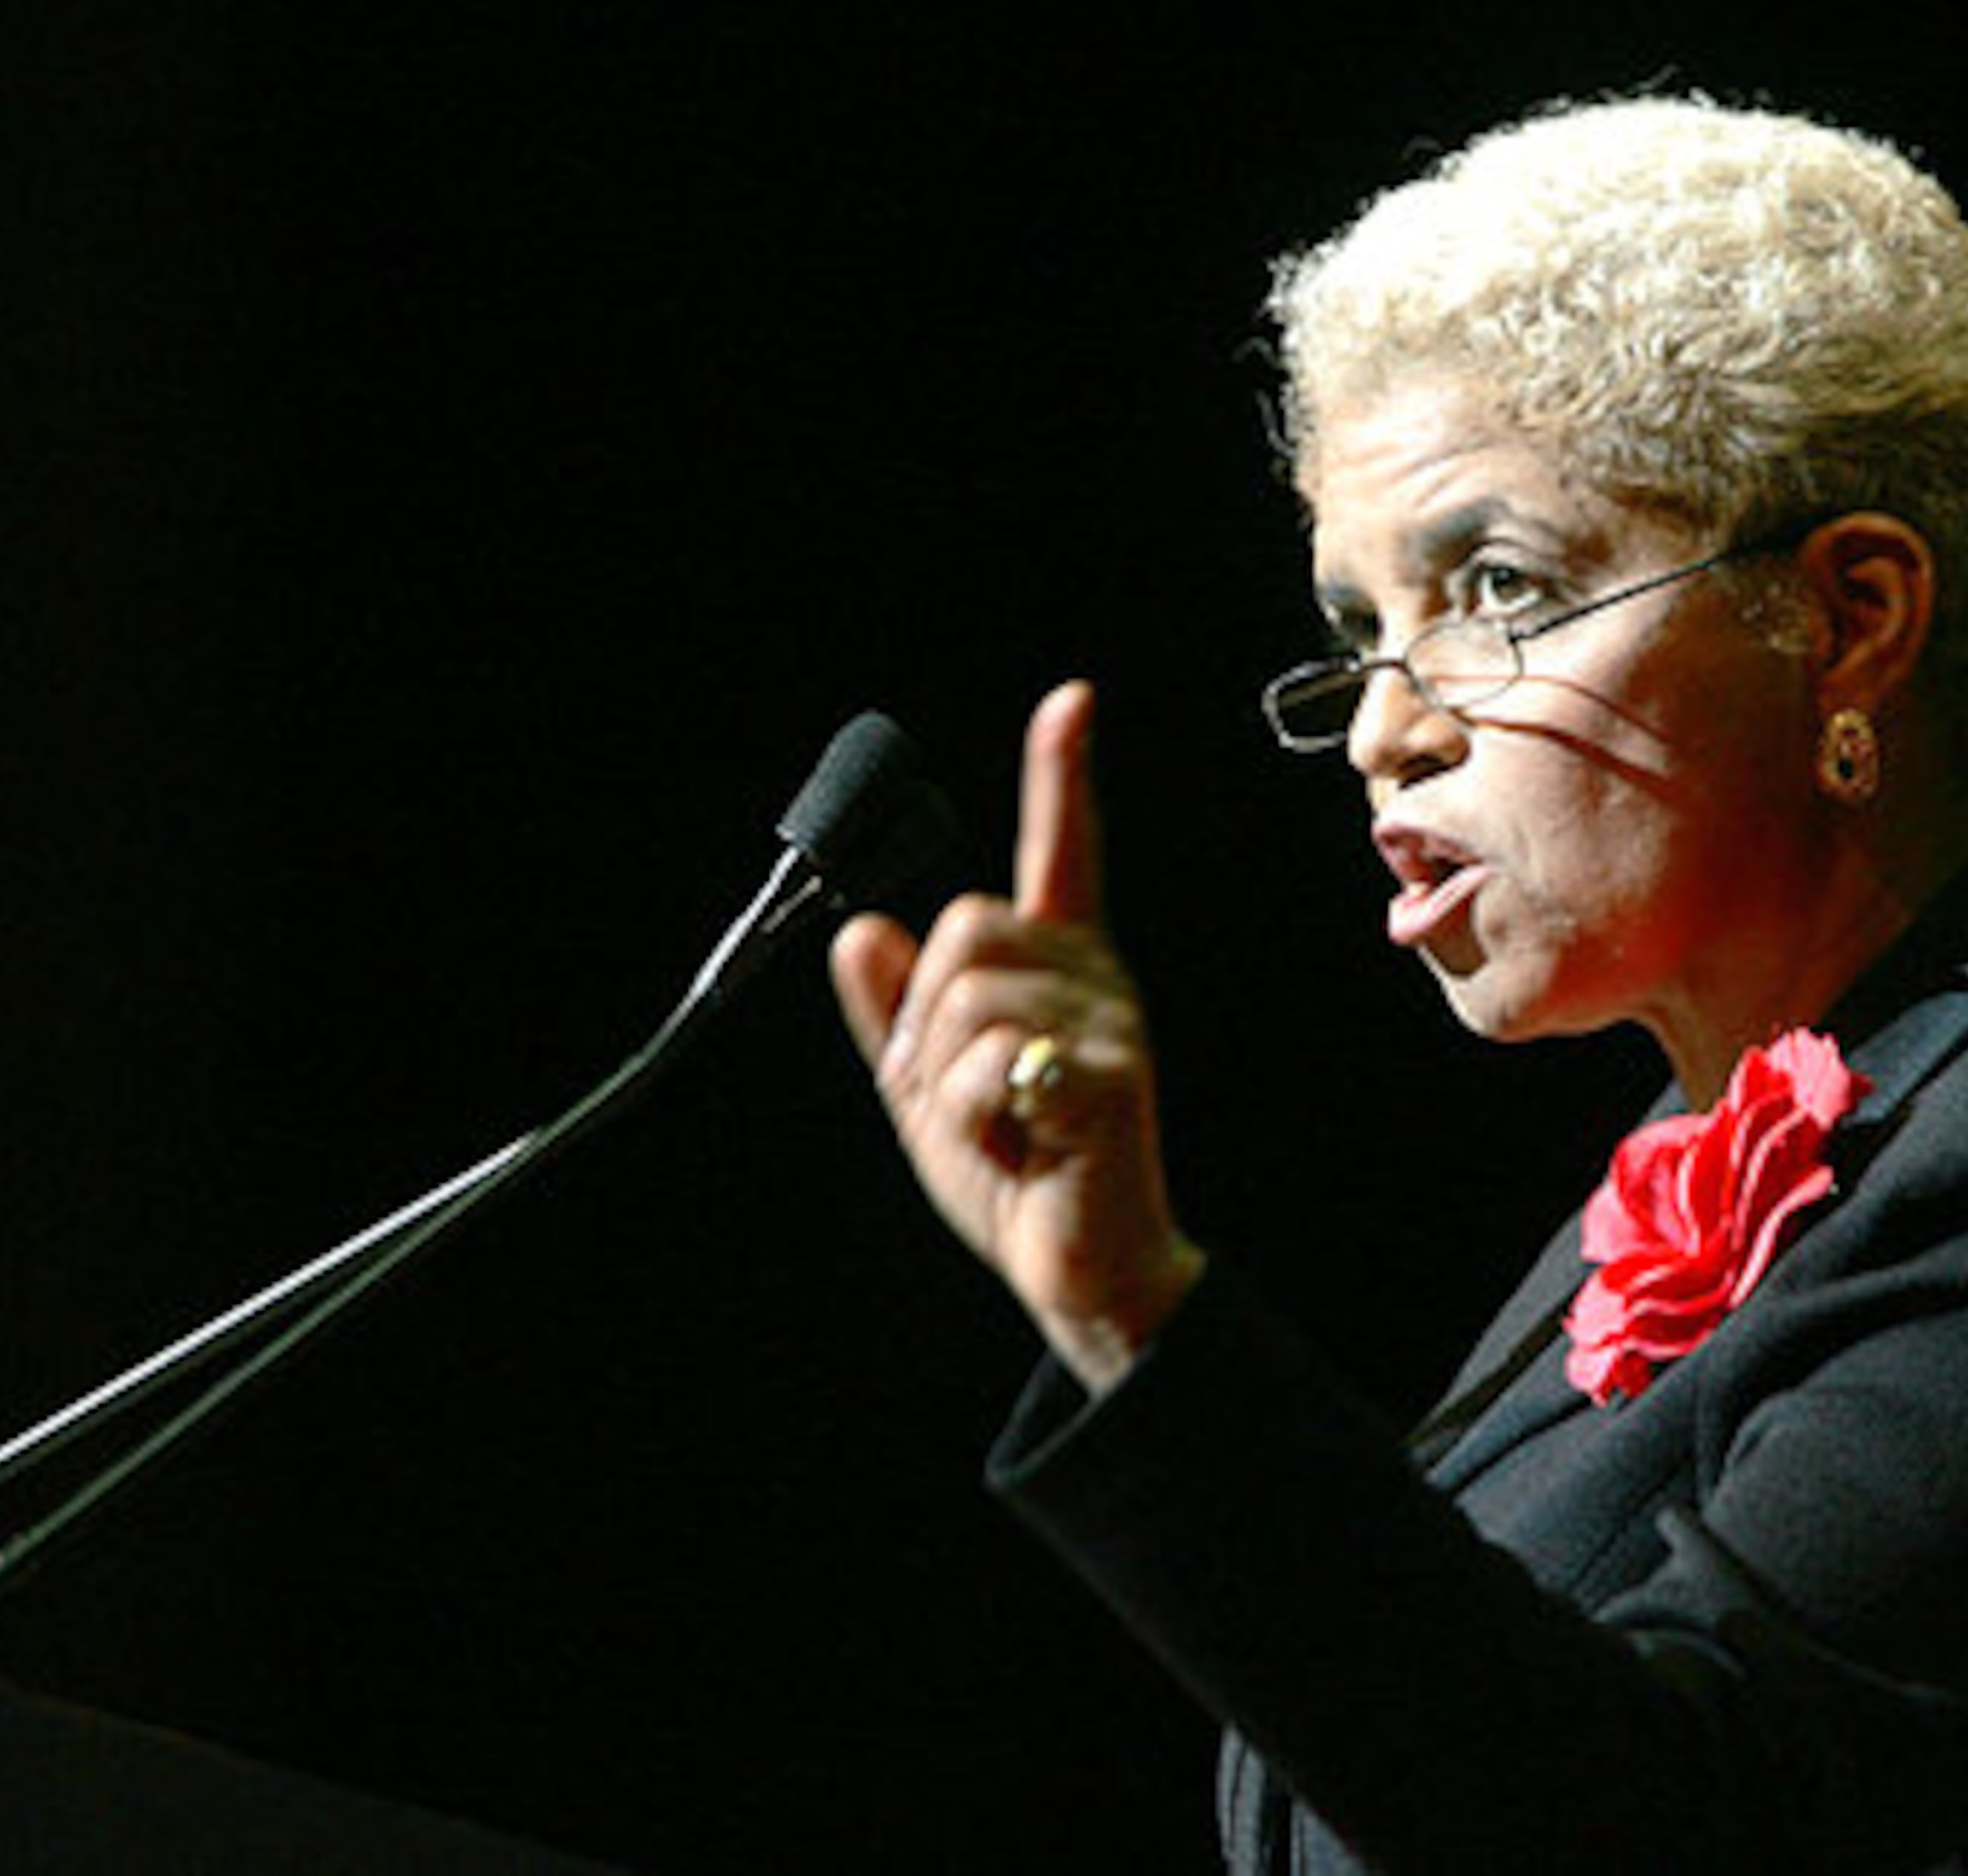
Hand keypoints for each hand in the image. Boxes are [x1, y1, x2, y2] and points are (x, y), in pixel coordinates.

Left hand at [828, 680, 1202, 1390]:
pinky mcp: (1108, 1076)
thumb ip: (897, 1011)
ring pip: (967, 995)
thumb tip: (859, 931)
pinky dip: (974, 1114)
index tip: (1071, 701)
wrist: (1078, 1267)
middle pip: (967, 923)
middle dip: (929, 1011)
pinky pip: (990, 1062)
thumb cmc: (1018, 1176)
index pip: (1060, 853)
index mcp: (1059, 967)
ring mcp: (1108, 1023)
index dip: (1062, 774)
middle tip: (956, 1091)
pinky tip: (1023, 1144)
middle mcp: (1093, 978)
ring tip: (997, 1125)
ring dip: (947, 1075)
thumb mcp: (928, 1088)